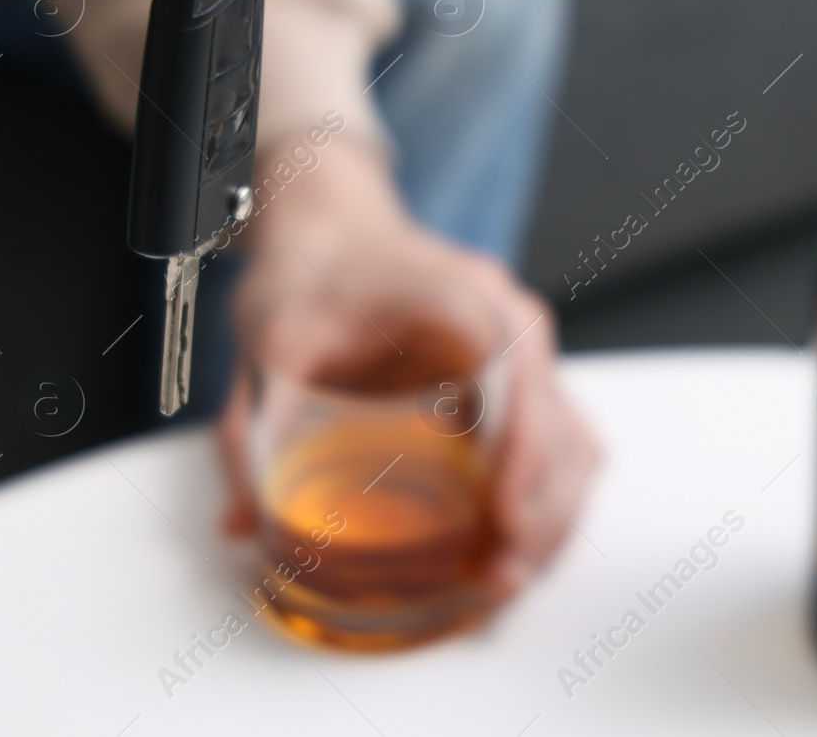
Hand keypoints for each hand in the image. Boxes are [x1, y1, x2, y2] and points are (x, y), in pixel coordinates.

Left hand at [218, 133, 599, 599]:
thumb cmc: (313, 274)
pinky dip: (546, 506)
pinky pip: (561, 449)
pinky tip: (507, 553)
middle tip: (497, 578)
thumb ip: (249, 429)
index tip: (506, 516)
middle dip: (542, 511)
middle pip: (562, 423)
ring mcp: (524, 359)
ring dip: (552, 519)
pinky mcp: (520, 390)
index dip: (526, 446)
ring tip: (501, 582)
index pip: (520, 368)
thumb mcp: (269, 340)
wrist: (334, 234)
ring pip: (575, 444)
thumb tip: (241, 525)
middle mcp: (512, 324)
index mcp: (462, 297)